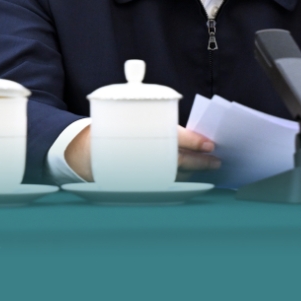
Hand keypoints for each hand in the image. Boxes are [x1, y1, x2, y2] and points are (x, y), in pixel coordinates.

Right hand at [64, 125, 220, 181]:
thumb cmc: (111, 131)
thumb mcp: (129, 116)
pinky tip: (188, 176)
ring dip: (192, 172)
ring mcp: (140, 174)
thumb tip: (185, 131)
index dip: (194, 142)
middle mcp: (142, 158)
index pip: (174, 138)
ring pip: (173, 174)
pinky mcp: (138, 184)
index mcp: (142, 137)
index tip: (209, 144)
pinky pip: (164, 184)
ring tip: (205, 167)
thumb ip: (155, 120)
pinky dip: (178, 180)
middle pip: (179, 161)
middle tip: (216, 161)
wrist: (84, 152)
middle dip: (200, 162)